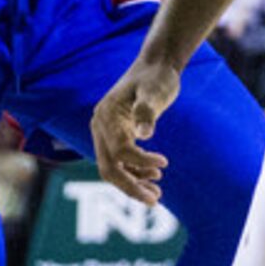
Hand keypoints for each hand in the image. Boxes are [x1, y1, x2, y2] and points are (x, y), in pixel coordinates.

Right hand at [91, 55, 180, 204]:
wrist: (155, 66)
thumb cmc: (157, 77)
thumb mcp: (155, 91)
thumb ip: (148, 112)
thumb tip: (144, 134)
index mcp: (106, 116)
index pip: (119, 150)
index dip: (140, 162)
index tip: (165, 164)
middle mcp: (100, 126)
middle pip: (108, 167)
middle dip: (130, 186)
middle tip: (154, 199)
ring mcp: (106, 132)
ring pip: (112, 168)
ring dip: (133, 184)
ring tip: (157, 195)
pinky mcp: (115, 135)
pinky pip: (119, 162)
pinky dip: (134, 173)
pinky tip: (153, 178)